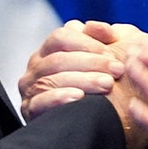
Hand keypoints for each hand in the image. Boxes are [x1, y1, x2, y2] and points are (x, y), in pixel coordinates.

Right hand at [18, 21, 147, 148]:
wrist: (108, 121)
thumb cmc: (108, 82)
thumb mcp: (110, 54)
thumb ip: (105, 36)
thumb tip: (95, 26)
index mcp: (51, 48)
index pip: (61, 37)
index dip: (87, 43)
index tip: (113, 53)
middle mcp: (37, 66)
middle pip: (58, 58)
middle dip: (91, 63)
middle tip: (117, 70)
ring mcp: (31, 88)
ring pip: (51, 79)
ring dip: (82, 80)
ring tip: (107, 84)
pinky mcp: (30, 110)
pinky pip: (39, 102)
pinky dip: (59, 98)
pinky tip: (79, 97)